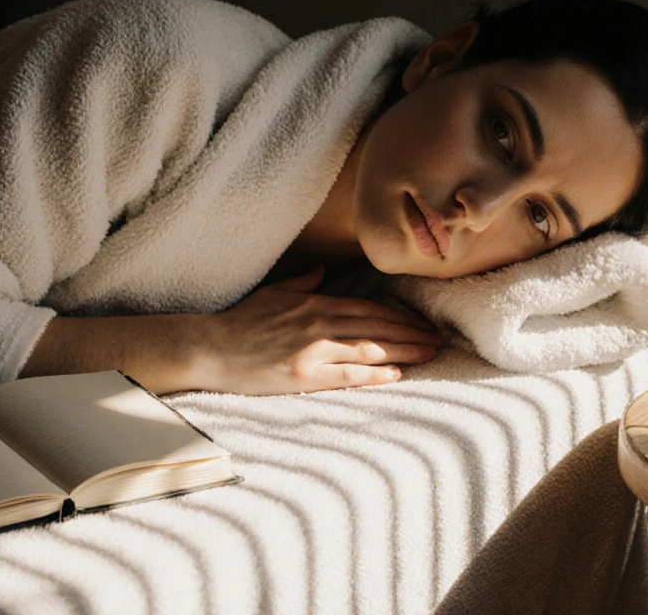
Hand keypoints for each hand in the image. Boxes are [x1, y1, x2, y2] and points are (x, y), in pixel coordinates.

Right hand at [190, 268, 443, 394]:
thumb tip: (322, 270)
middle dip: (412, 332)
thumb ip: (302, 281)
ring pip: (371, 349)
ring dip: (405, 351)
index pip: (369, 308)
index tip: (421, 322)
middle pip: (377, 327)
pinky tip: (397, 374)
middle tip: (438, 338)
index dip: (400, 315)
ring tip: (430, 354)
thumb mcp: (273, 292)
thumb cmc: (239, 321)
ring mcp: (313, 350)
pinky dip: (375, 375)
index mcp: (314, 302)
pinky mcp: (304, 376)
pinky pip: (349, 375)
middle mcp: (319, 323)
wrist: (209, 348)